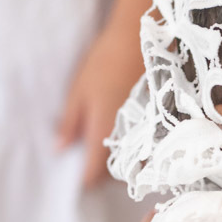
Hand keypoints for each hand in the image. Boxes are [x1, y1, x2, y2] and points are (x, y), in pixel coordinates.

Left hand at [57, 23, 144, 186]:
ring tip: (109, 151)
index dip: (82, 181)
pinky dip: (138, 150)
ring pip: (136, 163)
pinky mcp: (161, 122)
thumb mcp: (78, 92)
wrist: (141, 39)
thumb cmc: (105, 62)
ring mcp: (148, 132)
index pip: (92, 176)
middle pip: (116, 175)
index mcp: (103, 134)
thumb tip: (59, 150)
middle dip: (103, 175)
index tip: (75, 179)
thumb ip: (70, 124)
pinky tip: (129, 138)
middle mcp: (129, 139)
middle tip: (89, 163)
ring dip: (122, 163)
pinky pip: (149, 148)